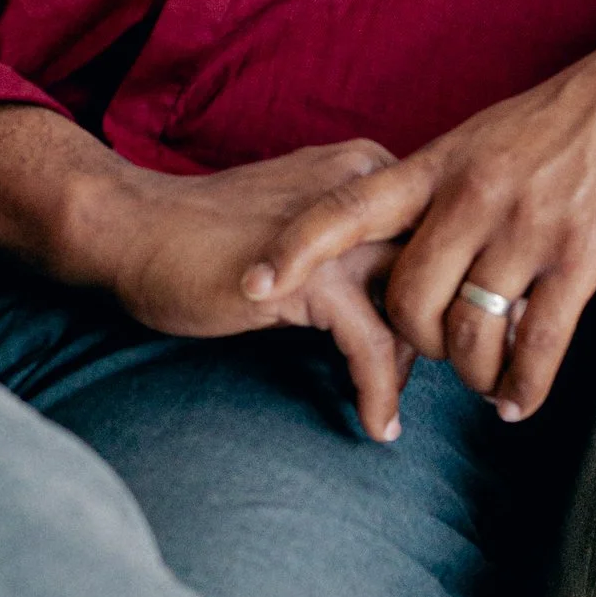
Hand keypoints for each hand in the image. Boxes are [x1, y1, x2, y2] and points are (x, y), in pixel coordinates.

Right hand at [0, 103, 420, 437]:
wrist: (131, 228)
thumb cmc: (208, 234)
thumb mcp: (300, 230)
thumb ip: (354, 252)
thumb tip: (409, 311)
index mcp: (365, 172)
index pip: (442, 232)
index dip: (453, 288)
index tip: (464, 337)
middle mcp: (362, 192)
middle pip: (442, 268)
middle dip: (450, 330)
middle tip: (460, 381)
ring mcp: (336, 235)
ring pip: (416, 309)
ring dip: (416, 370)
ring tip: (404, 412)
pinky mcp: (308, 279)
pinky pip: (372, 346)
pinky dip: (380, 391)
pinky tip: (376, 424)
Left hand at [244, 0, 595, 420]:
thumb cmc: (572, 115)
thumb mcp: (488, 137)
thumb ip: (446, 188)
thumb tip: (417, 241)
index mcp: (440, 164)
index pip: (346, 208)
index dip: (295, 250)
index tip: (254, 285)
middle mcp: (472, 197)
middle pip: (407, 298)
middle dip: (416, 344)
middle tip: (439, 354)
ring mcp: (526, 227)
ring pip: (470, 331)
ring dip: (473, 374)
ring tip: (487, 384)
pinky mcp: (582, 254)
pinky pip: (538, 341)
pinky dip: (523, 384)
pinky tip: (520, 401)